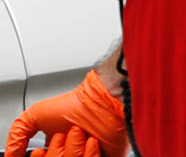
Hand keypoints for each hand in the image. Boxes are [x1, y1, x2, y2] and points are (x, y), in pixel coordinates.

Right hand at [4, 71, 126, 156]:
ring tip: (79, 133)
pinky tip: (92, 140)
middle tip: (62, 135)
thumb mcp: (34, 116)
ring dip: (73, 150)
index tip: (40, 150)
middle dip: (56, 152)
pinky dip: (90, 154)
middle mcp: (71, 153)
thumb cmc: (73, 104)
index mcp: (55, 147)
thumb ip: (18, 136)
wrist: (101, 100)